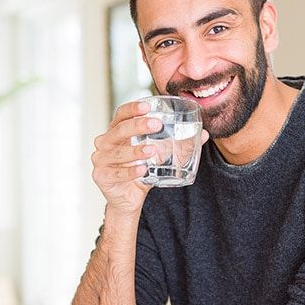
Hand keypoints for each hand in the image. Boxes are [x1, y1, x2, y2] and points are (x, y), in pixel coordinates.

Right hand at [91, 100, 208, 213]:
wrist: (129, 198)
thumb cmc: (142, 170)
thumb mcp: (160, 155)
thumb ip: (179, 144)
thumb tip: (203, 134)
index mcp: (117, 131)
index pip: (121, 114)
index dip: (132, 108)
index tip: (148, 106)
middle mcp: (105, 142)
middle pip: (119, 130)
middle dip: (137, 126)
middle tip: (156, 125)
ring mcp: (100, 159)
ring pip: (118, 153)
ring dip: (136, 151)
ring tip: (152, 151)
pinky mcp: (101, 176)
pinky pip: (116, 173)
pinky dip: (130, 172)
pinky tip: (143, 170)